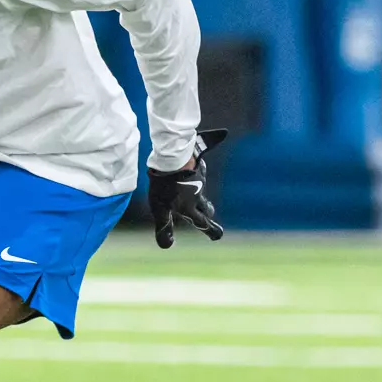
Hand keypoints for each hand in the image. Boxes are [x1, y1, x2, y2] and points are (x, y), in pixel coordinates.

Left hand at [147, 128, 228, 248]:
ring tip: (190, 188)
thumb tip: (166, 247)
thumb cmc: (164, 185)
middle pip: (206, 206)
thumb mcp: (160, 209)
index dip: (210, 231)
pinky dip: (210, 148)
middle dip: (206, 212)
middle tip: (207, 216)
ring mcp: (199, 177)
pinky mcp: (197, 161)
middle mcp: (198, 193)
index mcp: (191, 206)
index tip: (217, 236)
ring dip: (199, 189)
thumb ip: (164, 228)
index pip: (203, 222)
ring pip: (202, 186)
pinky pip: (205, 154)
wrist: (172, 159)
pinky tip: (221, 135)